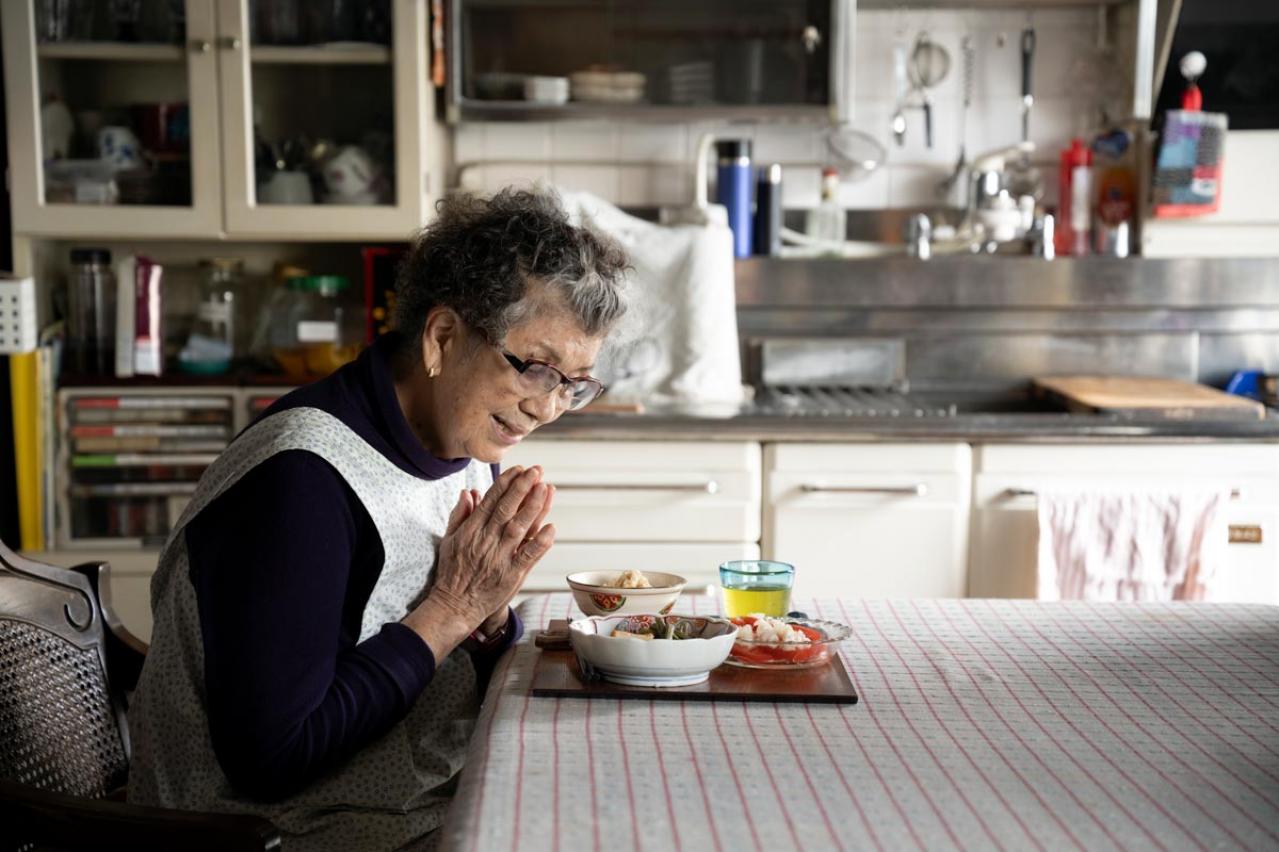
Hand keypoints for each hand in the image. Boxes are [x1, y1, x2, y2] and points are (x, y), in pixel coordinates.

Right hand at [402, 466, 554, 658]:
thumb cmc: (452, 573)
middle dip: (523, 487)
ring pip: (519, 528)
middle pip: (507, 509)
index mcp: (471, 531)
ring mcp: (500, 558)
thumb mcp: (449, 540)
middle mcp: (486, 541)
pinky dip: (541, 542)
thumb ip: (459, 515)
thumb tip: (467, 492)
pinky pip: (529, 556)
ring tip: (546, 488)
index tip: (519, 469)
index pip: (491, 501)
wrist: (454, 606)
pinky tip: (552, 527)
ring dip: (534, 507)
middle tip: (537, 471)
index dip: (506, 483)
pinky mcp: (511, 575)